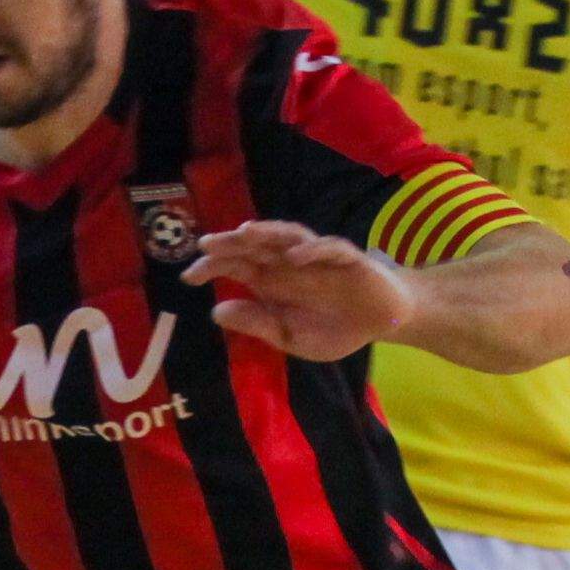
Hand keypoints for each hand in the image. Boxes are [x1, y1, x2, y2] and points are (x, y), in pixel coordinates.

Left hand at [186, 218, 408, 361]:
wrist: (380, 322)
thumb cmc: (333, 328)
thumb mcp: (291, 337)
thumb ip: (258, 324)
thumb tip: (217, 312)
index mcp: (271, 282)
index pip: (235, 267)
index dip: (212, 267)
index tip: (188, 276)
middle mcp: (288, 263)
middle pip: (255, 246)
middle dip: (231, 242)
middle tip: (206, 244)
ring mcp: (316, 258)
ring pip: (287, 237)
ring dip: (267, 233)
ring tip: (244, 233)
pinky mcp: (347, 259)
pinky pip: (329, 249)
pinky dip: (312, 250)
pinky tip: (296, 256)